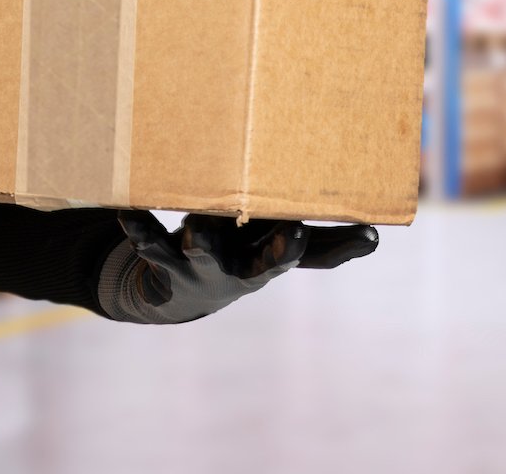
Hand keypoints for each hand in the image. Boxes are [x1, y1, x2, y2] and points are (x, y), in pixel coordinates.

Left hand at [94, 211, 378, 325]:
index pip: (286, 258)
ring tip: (198, 230)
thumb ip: (326, 245)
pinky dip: (141, 229)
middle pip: (247, 263)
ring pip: (198, 256)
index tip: (303, 231)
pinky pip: (150, 243)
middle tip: (280, 233)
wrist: (183, 291)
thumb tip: (377, 237)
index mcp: (265, 264)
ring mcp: (196, 268)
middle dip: (263, 251)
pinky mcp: (162, 260)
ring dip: (200, 242)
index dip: (294, 247)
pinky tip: (128, 213)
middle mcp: (233, 270)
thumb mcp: (282, 251)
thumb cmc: (245, 256)